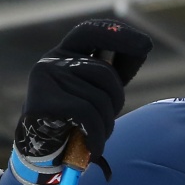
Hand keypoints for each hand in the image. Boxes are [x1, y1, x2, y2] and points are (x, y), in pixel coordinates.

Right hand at [17, 19, 153, 164]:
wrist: (39, 152)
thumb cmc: (71, 121)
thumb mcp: (92, 93)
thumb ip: (111, 74)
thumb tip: (142, 47)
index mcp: (64, 53)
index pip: (90, 32)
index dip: (118, 35)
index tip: (145, 46)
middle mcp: (51, 59)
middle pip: (104, 72)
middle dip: (116, 99)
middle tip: (111, 118)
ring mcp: (45, 77)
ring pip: (98, 98)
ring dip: (106, 124)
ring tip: (97, 137)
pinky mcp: (41, 100)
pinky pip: (87, 114)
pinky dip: (97, 135)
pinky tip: (94, 148)